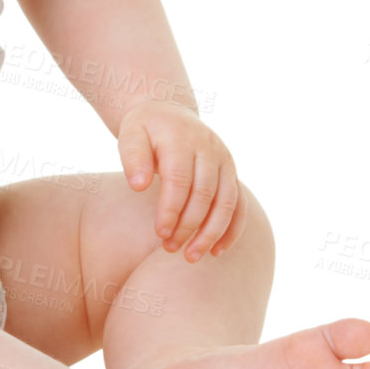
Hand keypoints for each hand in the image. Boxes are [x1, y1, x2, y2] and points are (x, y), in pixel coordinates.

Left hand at [116, 100, 246, 261]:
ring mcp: (224, 160)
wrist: (169, 112)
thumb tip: (138, 186)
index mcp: (182, 139)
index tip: (160, 233)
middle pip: (205, 194)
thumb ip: (133, 158)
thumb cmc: (145, 129)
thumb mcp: (130, 135)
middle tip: (169, 248)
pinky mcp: (231, 172)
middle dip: (189, 226)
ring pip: (227, 202)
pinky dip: (232, 229)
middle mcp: (209, 149)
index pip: (180, 179)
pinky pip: (239, 204)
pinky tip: (217, 251)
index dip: (171, 209)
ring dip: (211, 233)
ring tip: (191, 256)